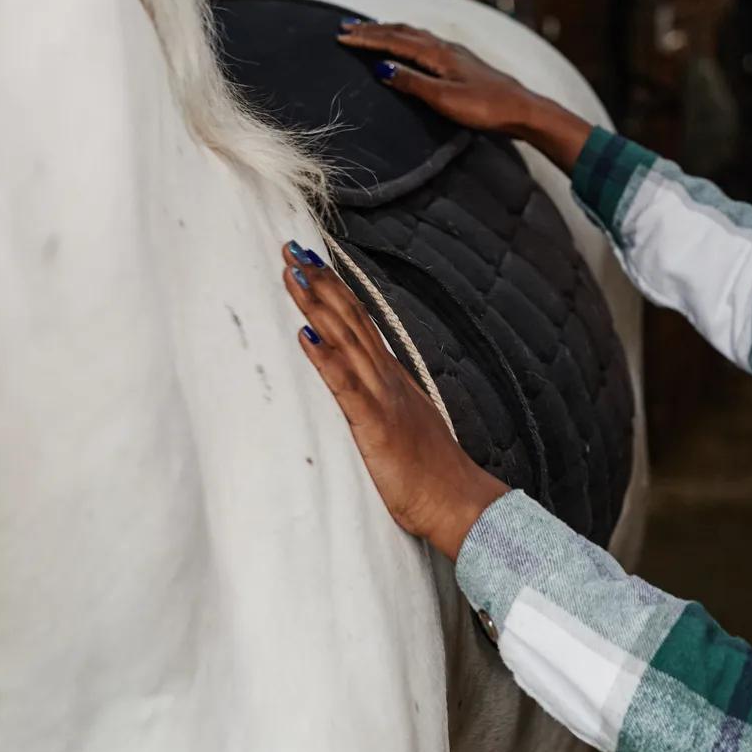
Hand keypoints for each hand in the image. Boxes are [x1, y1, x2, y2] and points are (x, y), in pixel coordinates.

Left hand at [281, 241, 507, 557]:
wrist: (459, 501)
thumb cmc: (429, 472)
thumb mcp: (404, 422)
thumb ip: (381, 398)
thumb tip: (358, 378)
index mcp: (390, 377)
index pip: (358, 322)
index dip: (334, 290)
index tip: (311, 262)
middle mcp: (386, 378)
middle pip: (349, 319)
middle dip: (320, 283)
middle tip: (292, 250)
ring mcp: (382, 397)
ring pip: (346, 341)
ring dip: (318, 306)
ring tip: (295, 275)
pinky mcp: (375, 424)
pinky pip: (345, 386)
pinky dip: (326, 358)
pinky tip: (306, 336)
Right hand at [337, 21, 592, 169]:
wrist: (522, 109)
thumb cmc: (486, 107)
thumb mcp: (445, 99)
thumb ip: (413, 82)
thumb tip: (381, 67)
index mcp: (437, 54)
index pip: (394, 41)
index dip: (366, 38)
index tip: (341, 36)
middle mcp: (445, 47)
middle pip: (402, 32)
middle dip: (372, 29)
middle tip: (346, 27)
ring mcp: (455, 53)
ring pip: (414, 34)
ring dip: (389, 31)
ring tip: (370, 30)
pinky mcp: (462, 62)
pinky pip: (426, 42)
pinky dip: (407, 38)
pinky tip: (408, 44)